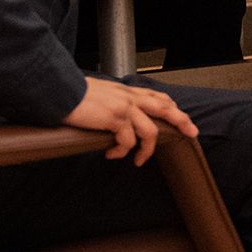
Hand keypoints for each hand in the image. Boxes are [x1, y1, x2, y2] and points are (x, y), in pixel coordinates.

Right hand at [62, 77, 198, 164]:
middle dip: (182, 121)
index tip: (178, 115)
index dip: (170, 106)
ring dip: (146, 150)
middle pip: (165, 108)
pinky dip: (120, 152)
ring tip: (138, 161)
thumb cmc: (74, 94)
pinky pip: (127, 142)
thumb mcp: (100, 93)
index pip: (156, 96)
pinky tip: (110, 154)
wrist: (59, 90)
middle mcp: (129, 97)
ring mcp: (124, 107)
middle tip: (192, 133)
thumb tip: (113, 116)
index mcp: (126, 90)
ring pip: (150, 131)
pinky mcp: (115, 119)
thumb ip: (112, 102)